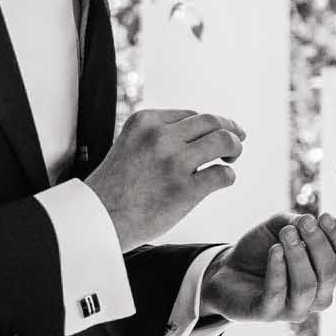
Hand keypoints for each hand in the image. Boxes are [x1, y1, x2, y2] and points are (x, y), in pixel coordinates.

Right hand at [84, 108, 244, 248]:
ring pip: (224, 141)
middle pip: (212, 122)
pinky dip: (228, 176)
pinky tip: (222, 180)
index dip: (206, 126)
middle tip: (237, 139)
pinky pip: (222, 174)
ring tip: (232, 158)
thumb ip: (157, 136)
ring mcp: (174, 162)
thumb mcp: (130, 145)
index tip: (213, 134)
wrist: (97, 220)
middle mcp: (160, 136)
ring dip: (235, 148)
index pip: (190, 115)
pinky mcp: (185, 189)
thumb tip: (199, 134)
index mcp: (145, 121)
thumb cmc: (115, 188)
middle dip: (230, 129)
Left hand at [201, 211, 335, 323]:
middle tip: (303, 222)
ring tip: (286, 234)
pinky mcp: (268, 314)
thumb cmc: (261, 249)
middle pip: (330, 272)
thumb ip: (297, 222)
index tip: (323, 216)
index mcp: (327, 273)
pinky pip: (278, 293)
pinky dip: (278, 269)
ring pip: (307, 286)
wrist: (227, 270)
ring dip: (298, 256)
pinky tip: (274, 250)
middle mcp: (318, 295)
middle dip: (318, 243)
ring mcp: (295, 308)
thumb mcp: (280, 226)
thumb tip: (309, 222)